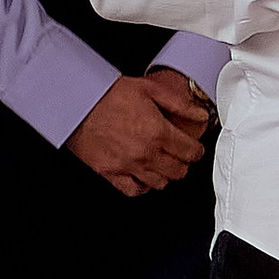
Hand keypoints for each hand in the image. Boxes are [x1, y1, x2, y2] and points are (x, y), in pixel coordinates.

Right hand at [65, 74, 207, 198]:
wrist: (76, 102)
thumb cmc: (108, 93)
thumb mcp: (150, 89)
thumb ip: (180, 104)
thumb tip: (201, 114)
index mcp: (158, 131)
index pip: (191, 152)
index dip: (197, 151)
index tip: (194, 149)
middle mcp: (145, 152)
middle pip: (178, 171)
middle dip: (183, 163)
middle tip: (179, 155)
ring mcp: (127, 165)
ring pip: (159, 183)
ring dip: (164, 174)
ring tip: (161, 163)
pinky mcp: (109, 172)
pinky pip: (133, 190)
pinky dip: (142, 186)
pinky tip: (142, 176)